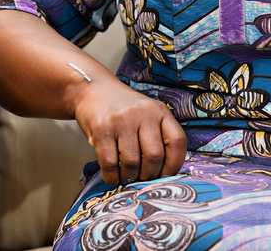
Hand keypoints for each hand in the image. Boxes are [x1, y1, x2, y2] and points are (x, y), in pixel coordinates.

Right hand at [71, 76, 186, 185]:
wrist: (93, 90)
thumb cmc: (123, 108)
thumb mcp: (147, 114)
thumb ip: (158, 136)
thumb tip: (163, 174)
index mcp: (160, 111)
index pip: (177, 141)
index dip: (174, 164)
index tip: (165, 176)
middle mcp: (143, 114)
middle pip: (154, 156)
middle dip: (149, 176)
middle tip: (142, 180)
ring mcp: (122, 121)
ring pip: (132, 162)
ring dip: (129, 178)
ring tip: (126, 178)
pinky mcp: (102, 129)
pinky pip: (110, 162)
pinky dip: (112, 176)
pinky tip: (112, 176)